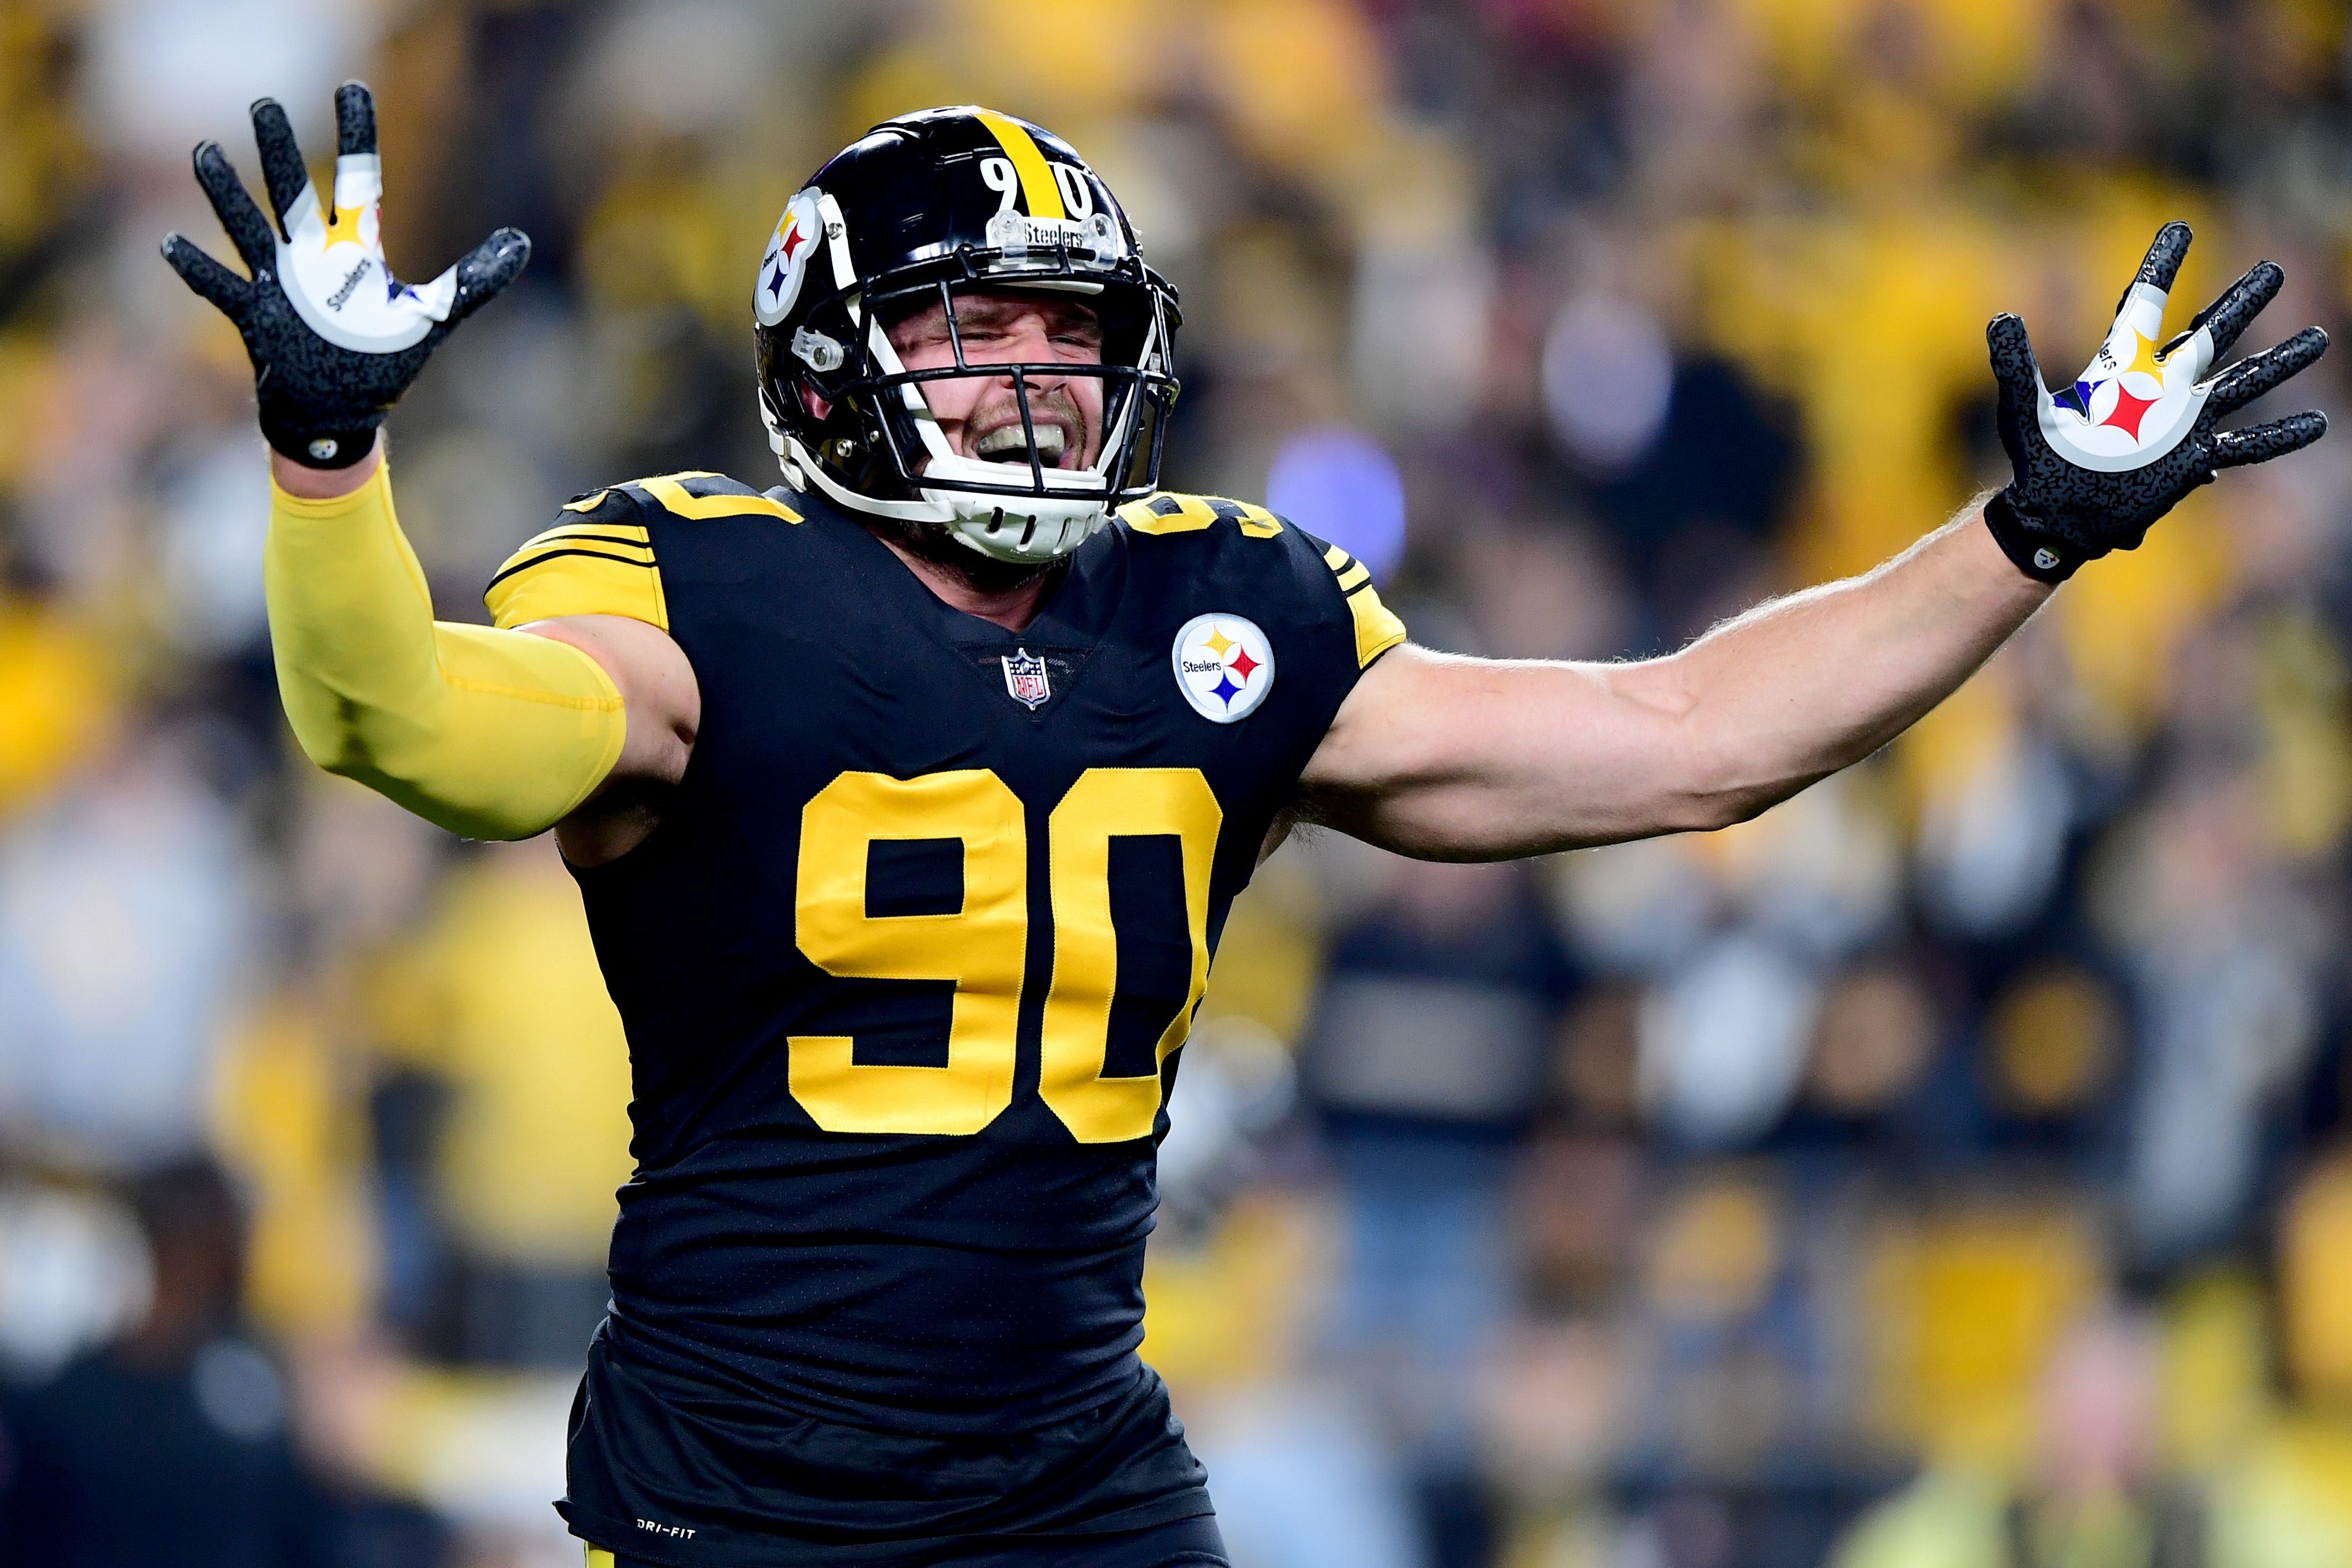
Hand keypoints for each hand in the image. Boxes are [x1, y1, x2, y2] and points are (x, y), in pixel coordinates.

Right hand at [162, 81, 529, 467]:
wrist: (339, 413)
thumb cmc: (379, 361)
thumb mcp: (434, 317)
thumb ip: (475, 281)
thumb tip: (520, 241)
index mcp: (355, 249)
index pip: (358, 180)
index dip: (357, 136)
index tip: (352, 89)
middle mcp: (311, 256)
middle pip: (293, 194)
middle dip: (279, 153)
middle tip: (263, 104)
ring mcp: (278, 285)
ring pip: (248, 229)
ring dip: (225, 195)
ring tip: (204, 152)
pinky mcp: (255, 319)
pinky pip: (221, 289)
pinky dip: (198, 269)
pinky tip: (172, 242)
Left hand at [1983, 221, 2327, 582]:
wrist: (2056, 516)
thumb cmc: (2039, 464)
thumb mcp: (2024, 412)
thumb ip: (2014, 366)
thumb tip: (2001, 318)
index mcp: (2121, 369)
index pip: (2143, 305)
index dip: (2161, 267)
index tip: (2181, 228)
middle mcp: (2160, 388)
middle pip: (2209, 335)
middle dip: (2241, 303)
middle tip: (2273, 269)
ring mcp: (2182, 423)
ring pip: (2242, 383)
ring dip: (2280, 362)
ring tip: (2318, 339)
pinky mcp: (2193, 460)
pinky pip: (2245, 446)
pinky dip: (2278, 437)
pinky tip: (2317, 424)